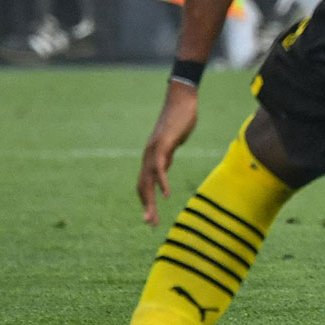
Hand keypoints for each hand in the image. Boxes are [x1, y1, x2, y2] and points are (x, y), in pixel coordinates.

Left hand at [137, 83, 198, 225]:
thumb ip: (167, 155)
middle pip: (143, 186)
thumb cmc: (180, 118)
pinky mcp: (163, 145)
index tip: (150, 216)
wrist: (182, 100)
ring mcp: (154, 150)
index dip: (146, 200)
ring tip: (152, 218)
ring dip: (150, 202)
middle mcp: (149, 155)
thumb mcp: (173, 142)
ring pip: (148, 181)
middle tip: (149, 224)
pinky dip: (162, 183)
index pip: (144, 183)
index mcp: (151, 157)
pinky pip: (160, 168)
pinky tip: (166, 195)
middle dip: (146, 207)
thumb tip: (164, 167)